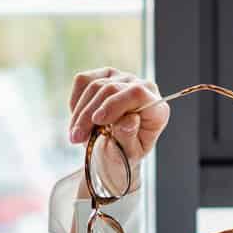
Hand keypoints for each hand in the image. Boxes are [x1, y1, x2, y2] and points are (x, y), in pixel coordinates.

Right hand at [67, 68, 167, 191]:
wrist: (111, 153)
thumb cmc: (122, 155)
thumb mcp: (126, 156)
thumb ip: (129, 138)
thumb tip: (129, 119)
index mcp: (156, 110)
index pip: (137, 94)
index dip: (114, 104)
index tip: (96, 121)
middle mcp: (144, 89)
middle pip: (111, 89)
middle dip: (89, 114)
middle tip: (76, 138)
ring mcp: (124, 79)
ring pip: (94, 86)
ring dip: (79, 113)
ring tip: (75, 135)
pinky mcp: (105, 76)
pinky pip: (83, 81)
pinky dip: (76, 102)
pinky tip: (78, 120)